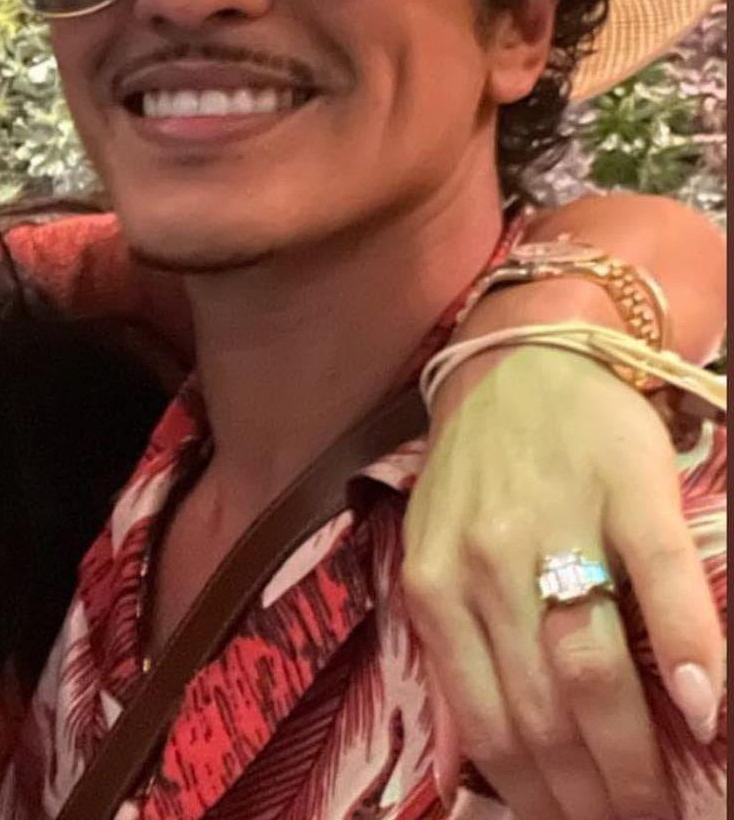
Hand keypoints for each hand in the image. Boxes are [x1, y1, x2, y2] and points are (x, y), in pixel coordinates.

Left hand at [402, 346, 723, 819]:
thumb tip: (473, 764)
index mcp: (433, 585)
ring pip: (592, 663)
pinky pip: (660, 580)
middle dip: (594, 794)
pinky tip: (705, 709)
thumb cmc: (482, 474)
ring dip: (637, 753)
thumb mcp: (438, 552)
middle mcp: (484, 561)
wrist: (524, 363)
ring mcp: (553, 523)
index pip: (487, 722)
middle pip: (544, 709)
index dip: (538, 797)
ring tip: (670, 806)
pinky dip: (687, 650)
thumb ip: (453, 641)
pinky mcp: (622, 487)